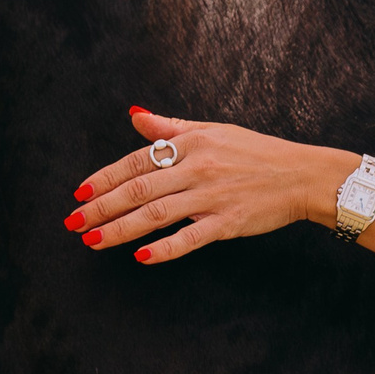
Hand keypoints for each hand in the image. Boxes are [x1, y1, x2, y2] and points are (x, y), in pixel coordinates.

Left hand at [64, 106, 348, 263]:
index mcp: (190, 144)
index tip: (80, 193)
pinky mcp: (227, 223)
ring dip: (120, 229)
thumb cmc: (256, 151)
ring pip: (156, 215)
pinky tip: (141, 257)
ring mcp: (211, 197)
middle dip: (101, 208)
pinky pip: (190, 238)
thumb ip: (170, 127)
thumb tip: (134, 116)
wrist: (302, 174)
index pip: (136, 162)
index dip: (105, 178)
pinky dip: (165, 248)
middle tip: (73, 222)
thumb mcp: (212, 130)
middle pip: (138, 190)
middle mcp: (196, 169)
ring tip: (92, 241)